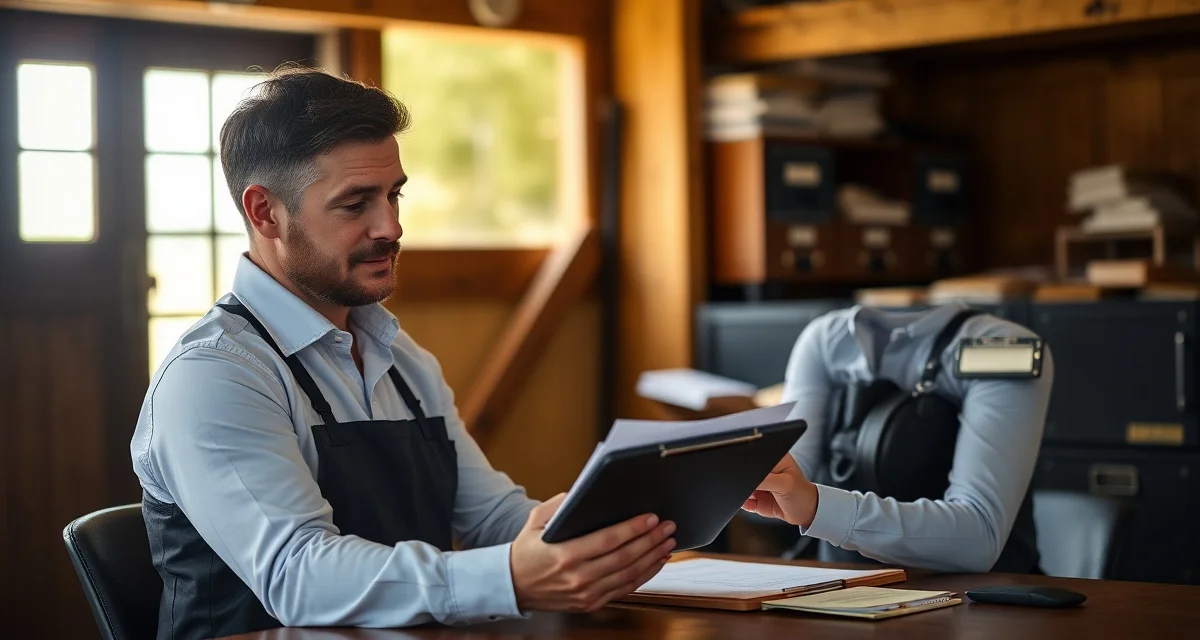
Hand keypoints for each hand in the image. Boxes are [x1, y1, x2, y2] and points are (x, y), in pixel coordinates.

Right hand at [509, 493, 676, 612]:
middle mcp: (578, 577)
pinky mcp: (591, 603)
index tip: (651, 517)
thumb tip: (586, 490)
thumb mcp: (537, 520)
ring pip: (629, 575)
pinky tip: (655, 562)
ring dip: (652, 557)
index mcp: (565, 554)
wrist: (512, 586)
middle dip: (650, 540)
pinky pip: (625, 589)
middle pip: (625, 557)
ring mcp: (586, 594)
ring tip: (667, 542)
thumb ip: (561, 503)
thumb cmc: (526, 551)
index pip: (609, 540)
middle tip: (667, 526)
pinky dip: (644, 575)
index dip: (634, 528)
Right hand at [742, 454, 818, 527]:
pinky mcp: (755, 497)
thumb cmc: (801, 494)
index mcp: (772, 458)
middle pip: (744, 471)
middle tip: (753, 487)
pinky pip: (742, 499)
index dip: (747, 464)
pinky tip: (754, 503)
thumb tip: (746, 478)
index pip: (752, 456)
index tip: (747, 473)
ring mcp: (758, 483)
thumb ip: (764, 480)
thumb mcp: (784, 484)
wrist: (806, 513)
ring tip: (755, 496)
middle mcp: (763, 469)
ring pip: (740, 485)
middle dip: (744, 480)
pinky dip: (744, 502)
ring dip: (743, 492)